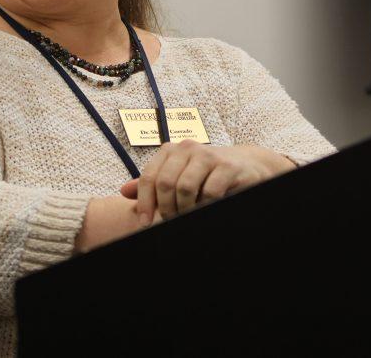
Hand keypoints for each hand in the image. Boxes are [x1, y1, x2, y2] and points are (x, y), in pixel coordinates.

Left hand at [119, 141, 295, 222]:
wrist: (246, 165)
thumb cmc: (207, 173)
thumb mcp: (178, 175)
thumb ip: (153, 183)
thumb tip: (123, 191)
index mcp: (171, 150)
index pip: (149, 177)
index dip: (144, 202)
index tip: (144, 223)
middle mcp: (188, 148)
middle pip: (165, 183)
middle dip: (166, 208)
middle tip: (171, 221)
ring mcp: (208, 155)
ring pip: (185, 187)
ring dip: (184, 209)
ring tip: (188, 216)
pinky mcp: (227, 166)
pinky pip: (209, 192)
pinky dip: (204, 206)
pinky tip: (205, 209)